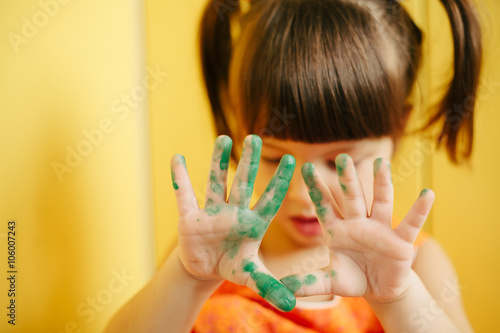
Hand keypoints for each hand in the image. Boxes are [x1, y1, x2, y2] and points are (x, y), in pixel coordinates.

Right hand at [170, 134, 296, 310]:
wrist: (206, 267)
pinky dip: (179, 178)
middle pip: (242, 183)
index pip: (269, 200)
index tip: (293, 161)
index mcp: (252, 223)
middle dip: (248, 162)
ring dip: (218, 161)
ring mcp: (211, 212)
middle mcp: (234, 212)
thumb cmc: (232, 265)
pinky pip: (183, 195)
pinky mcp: (189, 217)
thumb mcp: (250, 276)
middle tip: (256, 138)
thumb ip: (269, 286)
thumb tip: (292, 304)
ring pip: (216, 182)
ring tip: (223, 138)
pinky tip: (176, 158)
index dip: (280, 183)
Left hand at [280, 154, 434, 302]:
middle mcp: (357, 224)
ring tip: (382, 163)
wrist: (379, 289)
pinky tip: (428, 194)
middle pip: (352, 197)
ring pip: (380, 202)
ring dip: (381, 184)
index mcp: (337, 230)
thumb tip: (282, 290)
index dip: (316, 188)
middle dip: (347, 179)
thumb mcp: (330, 282)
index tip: (305, 166)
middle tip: (342, 157)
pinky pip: (411, 223)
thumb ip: (308, 283)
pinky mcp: (400, 241)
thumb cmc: (353, 278)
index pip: (324, 206)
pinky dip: (419, 210)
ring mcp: (380, 229)